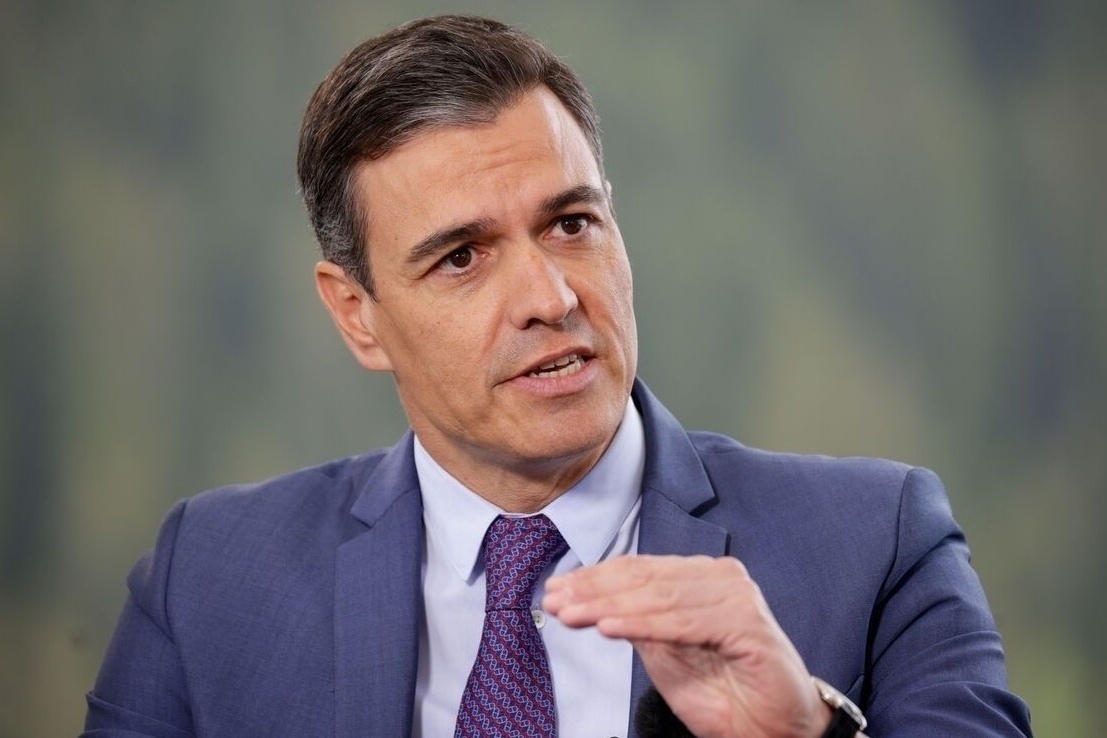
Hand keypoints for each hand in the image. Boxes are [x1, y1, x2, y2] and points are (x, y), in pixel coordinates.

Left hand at [543, 555, 831, 737]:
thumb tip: (591, 601)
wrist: (773, 729)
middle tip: (555, 601)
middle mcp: (720, 576)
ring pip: (659, 597)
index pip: (638, 571)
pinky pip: (683, 622)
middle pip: (644, 579)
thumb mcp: (665, 653)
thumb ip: (636, 622)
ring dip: (608, 606)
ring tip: (572, 614)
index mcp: (700, 576)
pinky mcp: (747, 623)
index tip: (556, 591)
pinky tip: (609, 628)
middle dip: (593, 591)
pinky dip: (643, 624)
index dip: (594, 579)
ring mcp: (736, 595)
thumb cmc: (723, 692)